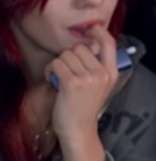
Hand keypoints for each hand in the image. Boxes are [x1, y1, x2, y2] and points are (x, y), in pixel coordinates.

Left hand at [45, 25, 117, 145]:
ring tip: (58, 76)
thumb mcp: (97, 85)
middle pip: (79, 47)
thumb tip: (86, 45)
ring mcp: (87, 78)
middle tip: (65, 70)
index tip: (89, 29)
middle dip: (68, 55)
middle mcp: (101, 74)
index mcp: (111, 73)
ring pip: (66, 54)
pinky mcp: (72, 84)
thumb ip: (95, 66)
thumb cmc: (83, 107)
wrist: (78, 130)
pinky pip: (56, 63)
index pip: (109, 43)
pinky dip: (49, 70)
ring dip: (57, 63)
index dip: (98, 32)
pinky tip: (51, 79)